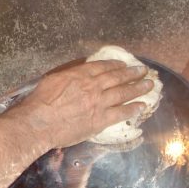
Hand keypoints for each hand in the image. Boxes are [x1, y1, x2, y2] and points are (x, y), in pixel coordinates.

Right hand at [9, 59, 152, 150]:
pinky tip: (141, 106)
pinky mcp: (100, 120)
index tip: (124, 64)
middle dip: (132, 73)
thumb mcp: (52, 80)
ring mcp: (99, 103)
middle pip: (117, 78)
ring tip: (149, 84)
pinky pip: (121, 113)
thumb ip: (68, 77)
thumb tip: (76, 75)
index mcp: (80, 75)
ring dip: (138, 88)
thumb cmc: (40, 102)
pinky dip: (133, 109)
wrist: (40, 123)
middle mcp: (93, 86)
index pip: (102, 67)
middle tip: (143, 71)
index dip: (115, 65)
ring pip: (123, 93)